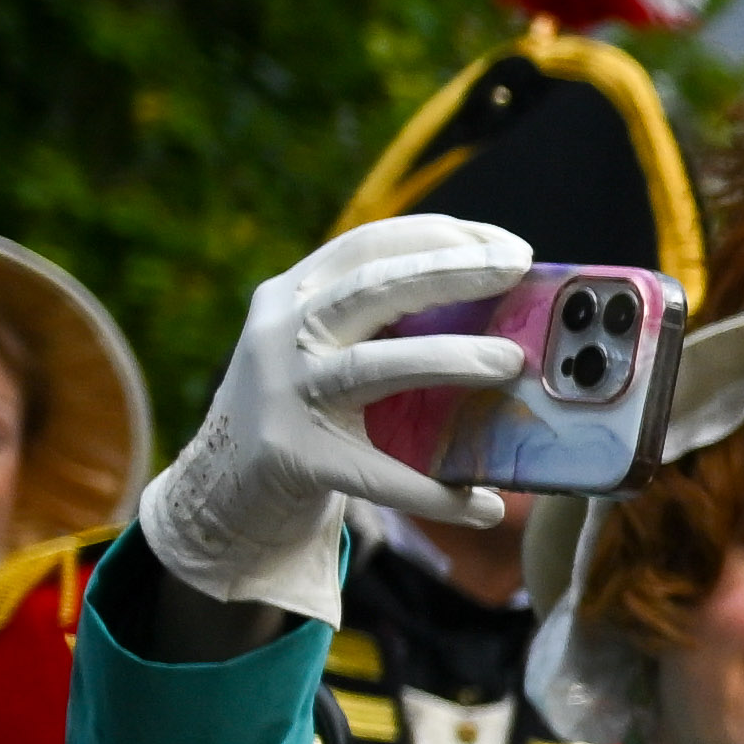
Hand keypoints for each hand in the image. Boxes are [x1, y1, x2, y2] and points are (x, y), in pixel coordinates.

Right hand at [137, 209, 532, 623]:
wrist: (226, 484)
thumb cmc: (307, 403)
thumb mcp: (323, 344)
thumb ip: (382, 319)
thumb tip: (504, 307)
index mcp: (294, 296)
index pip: (367, 246)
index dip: (440, 236)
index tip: (508, 246)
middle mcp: (283, 335)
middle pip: (372, 289)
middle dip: (449, 273)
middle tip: (517, 271)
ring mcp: (286, 396)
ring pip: (372, 367)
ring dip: (447, 359)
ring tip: (511, 361)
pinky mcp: (295, 458)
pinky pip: (378, 475)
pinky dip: (436, 492)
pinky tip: (487, 507)